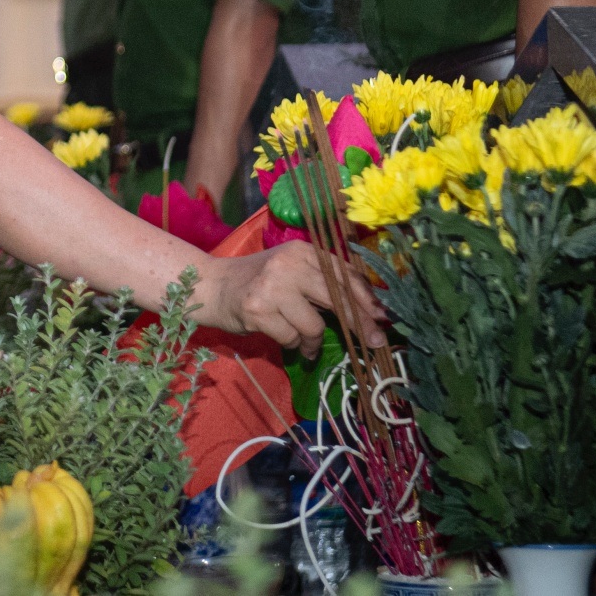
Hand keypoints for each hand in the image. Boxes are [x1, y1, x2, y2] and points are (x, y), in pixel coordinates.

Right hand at [202, 241, 385, 358]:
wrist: (211, 286)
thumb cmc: (258, 282)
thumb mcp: (292, 272)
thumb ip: (323, 284)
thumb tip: (370, 311)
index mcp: (301, 250)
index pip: (343, 273)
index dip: (366, 298)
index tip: (383, 318)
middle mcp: (288, 263)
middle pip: (336, 297)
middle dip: (358, 324)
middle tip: (373, 342)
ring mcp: (271, 286)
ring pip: (314, 324)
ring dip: (313, 340)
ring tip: (304, 343)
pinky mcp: (257, 309)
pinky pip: (292, 337)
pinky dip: (293, 344)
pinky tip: (286, 340)